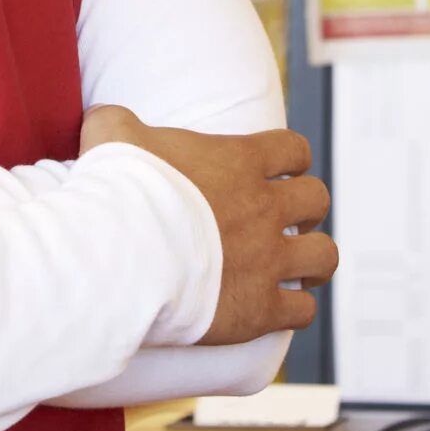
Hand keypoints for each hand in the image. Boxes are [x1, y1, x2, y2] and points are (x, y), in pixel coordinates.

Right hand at [80, 106, 334, 346]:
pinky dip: (295, 310)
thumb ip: (117, 121)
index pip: (293, 149)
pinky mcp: (259, 309)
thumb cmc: (119, 191)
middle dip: (307, 210)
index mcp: (240, 161)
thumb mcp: (112, 135)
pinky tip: (278, 311)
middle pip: (317, 200)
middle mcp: (264, 208)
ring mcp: (267, 259)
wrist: (121, 252)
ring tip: (300, 270)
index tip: (280, 173)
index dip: (291, 161)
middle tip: (288, 222)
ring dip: (314, 261)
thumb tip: (105, 119)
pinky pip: (303, 311)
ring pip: (324, 256)